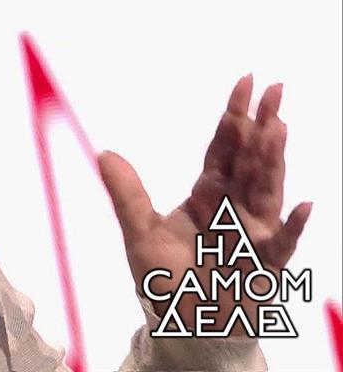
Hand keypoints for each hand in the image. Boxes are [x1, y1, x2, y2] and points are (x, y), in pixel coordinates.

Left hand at [98, 74, 311, 332]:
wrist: (187, 327)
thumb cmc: (167, 281)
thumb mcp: (139, 234)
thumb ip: (126, 195)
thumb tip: (104, 153)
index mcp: (208, 195)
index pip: (224, 148)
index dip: (233, 117)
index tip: (245, 82)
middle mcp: (235, 207)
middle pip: (250, 159)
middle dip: (261, 124)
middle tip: (275, 88)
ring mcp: (254, 234)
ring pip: (266, 189)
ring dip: (272, 160)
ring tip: (278, 126)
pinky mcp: (264, 266)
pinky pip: (281, 244)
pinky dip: (292, 227)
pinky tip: (304, 205)